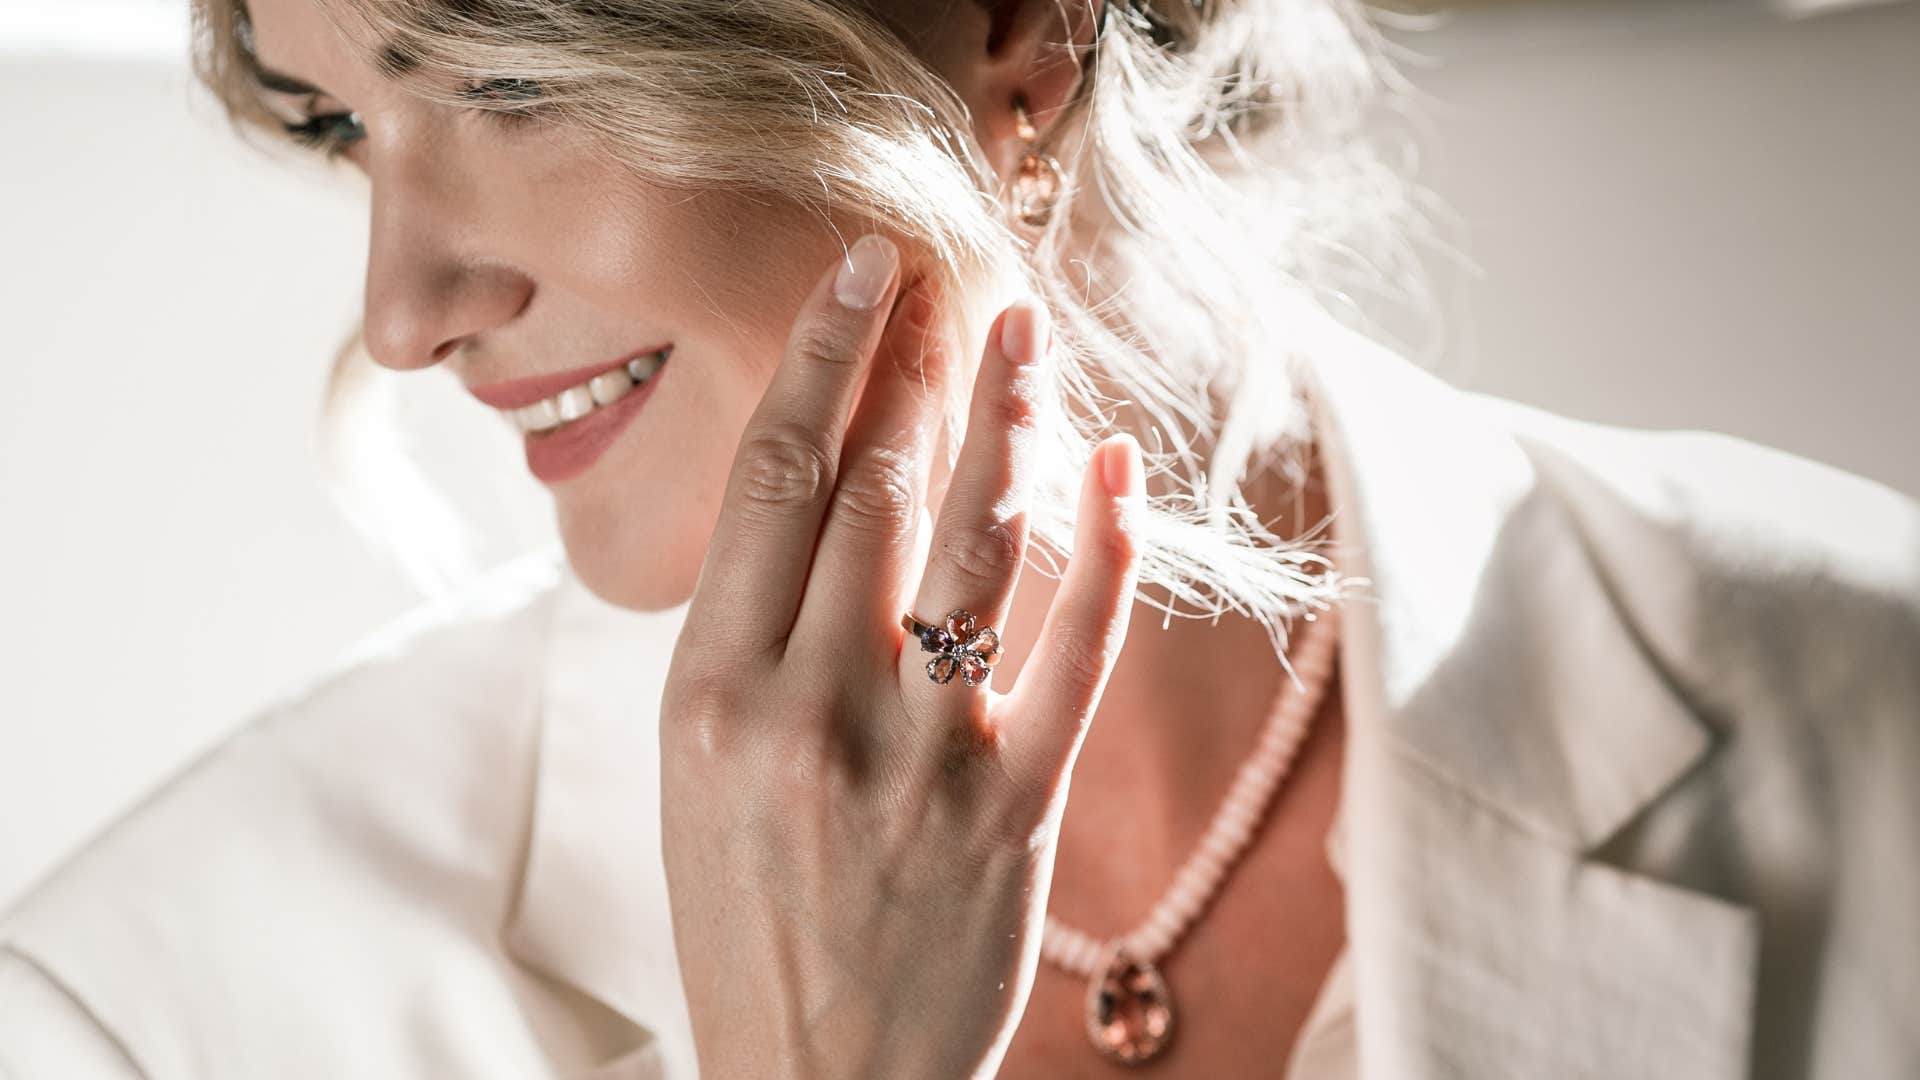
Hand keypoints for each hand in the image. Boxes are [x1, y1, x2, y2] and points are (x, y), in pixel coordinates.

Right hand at [658, 233, 1144, 1078]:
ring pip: (978, 543)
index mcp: (711, 693)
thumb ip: (743, 636)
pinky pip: (1078, 647)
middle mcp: (812, 709)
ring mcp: (923, 757)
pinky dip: (1105, 546)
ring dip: (1010, 418)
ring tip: (1026, 332)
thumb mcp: (693, 770)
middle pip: (875, 487)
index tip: (859, 278)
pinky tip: (1117, 466)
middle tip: (946, 276)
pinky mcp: (1017, 805)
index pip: (774, 482)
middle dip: (917, 362)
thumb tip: (808, 488)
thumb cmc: (746, 915)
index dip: (823, 361)